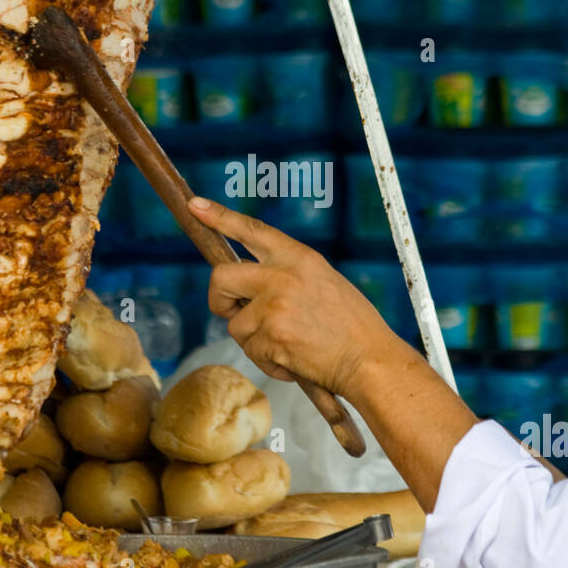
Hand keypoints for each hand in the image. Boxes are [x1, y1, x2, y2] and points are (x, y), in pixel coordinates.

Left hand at [187, 196, 405, 401]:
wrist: (370, 361)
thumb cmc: (353, 328)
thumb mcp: (324, 282)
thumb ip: (287, 276)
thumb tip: (251, 285)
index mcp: (300, 258)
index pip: (253, 230)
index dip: (221, 217)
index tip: (197, 206)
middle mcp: (283, 276)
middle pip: (221, 277)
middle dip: (220, 299)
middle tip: (233, 312)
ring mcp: (275, 306)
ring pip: (236, 324)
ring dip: (254, 340)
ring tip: (288, 345)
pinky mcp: (271, 337)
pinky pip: (251, 351)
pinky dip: (268, 361)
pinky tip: (294, 360)